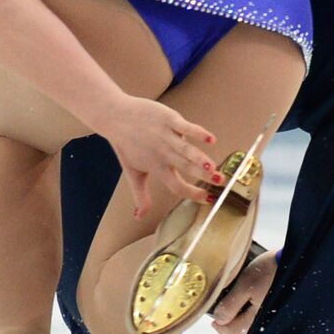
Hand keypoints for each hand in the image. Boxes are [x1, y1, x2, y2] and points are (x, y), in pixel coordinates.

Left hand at [98, 95, 217, 217]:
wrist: (114, 116)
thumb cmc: (125, 145)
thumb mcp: (133, 173)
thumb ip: (140, 196)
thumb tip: (139, 217)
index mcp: (157, 167)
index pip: (177, 186)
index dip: (192, 194)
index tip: (208, 199)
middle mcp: (163, 153)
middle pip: (185, 167)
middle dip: (203, 175)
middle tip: (220, 182)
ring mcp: (166, 136)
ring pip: (186, 149)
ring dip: (199, 158)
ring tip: (212, 167)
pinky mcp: (168, 119)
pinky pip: (185, 127)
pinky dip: (198, 133)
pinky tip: (211, 140)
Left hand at [211, 249, 277, 333]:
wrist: (296, 263)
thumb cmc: (270, 271)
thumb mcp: (245, 285)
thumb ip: (230, 305)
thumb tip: (219, 320)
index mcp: (255, 319)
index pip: (233, 330)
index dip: (220, 327)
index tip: (214, 322)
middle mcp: (267, 324)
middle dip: (234, 329)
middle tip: (226, 319)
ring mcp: (276, 320)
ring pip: (257, 331)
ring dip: (247, 326)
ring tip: (240, 316)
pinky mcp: (284, 313)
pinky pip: (267, 324)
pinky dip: (258, 321)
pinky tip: (255, 311)